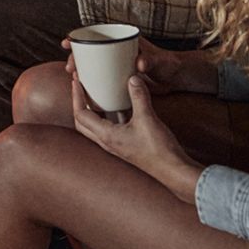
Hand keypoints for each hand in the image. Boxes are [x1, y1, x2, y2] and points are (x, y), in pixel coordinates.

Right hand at [60, 37, 212, 96]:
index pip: (97, 35)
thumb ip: (150, 60)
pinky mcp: (119, 78)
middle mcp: (116, 52)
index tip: (68, 41)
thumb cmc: (168, 64)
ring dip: (81, 70)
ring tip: (74, 77)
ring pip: (93, 65)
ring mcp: (116, 65)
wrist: (176, 78)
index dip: (80, 36)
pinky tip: (84, 90)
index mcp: (123, 41)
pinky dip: (92, 82)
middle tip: (71, 67)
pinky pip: (101, 78)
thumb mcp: (158, 61)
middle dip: (76, 57)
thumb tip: (139, 64)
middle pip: (90, 51)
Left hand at [71, 75, 199, 200]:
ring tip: (94, 95)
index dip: (76, 96)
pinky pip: (106, 129)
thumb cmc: (159, 150)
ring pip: (93, 127)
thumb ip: (139, 97)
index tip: (76, 81)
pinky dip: (104, 116)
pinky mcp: (124, 146)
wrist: (172, 170)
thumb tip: (132, 78)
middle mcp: (106, 142)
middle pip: (81, 122)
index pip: (81, 114)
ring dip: (89, 111)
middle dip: (78, 103)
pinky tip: (115, 107)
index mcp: (106, 135)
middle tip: (79, 86)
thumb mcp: (148, 119)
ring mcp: (114, 145)